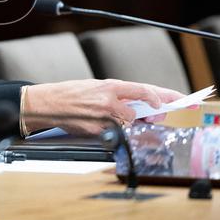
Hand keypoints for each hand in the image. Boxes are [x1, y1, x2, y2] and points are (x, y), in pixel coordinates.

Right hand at [20, 79, 186, 135]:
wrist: (48, 103)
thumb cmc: (71, 93)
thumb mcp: (96, 87)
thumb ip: (118, 96)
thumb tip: (139, 107)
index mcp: (110, 86)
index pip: (143, 90)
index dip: (161, 96)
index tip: (171, 102)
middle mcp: (109, 101)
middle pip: (137, 112)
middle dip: (145, 115)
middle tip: (154, 115)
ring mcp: (103, 118)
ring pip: (126, 124)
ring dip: (124, 123)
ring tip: (109, 116)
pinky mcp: (97, 131)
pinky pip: (113, 133)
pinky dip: (110, 131)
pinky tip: (98, 124)